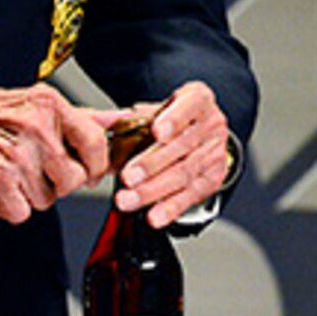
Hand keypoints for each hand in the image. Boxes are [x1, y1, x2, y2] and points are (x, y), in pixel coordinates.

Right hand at [0, 84, 110, 223]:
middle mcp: (35, 128)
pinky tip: (0, 186)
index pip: (97, 144)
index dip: (95, 165)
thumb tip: (120, 121)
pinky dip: (10, 207)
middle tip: (38, 169)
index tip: (87, 169)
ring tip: (14, 172)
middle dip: (59, 182)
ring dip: (32, 194)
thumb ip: (80, 117)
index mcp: (49, 105)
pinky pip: (22, 212)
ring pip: (48, 199)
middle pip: (74, 179)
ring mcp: (17, 155)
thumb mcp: (36, 102)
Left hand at [106, 81, 231, 228]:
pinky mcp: (213, 179)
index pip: (191, 104)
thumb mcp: (160, 107)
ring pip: (184, 173)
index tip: (156, 131)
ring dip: (154, 190)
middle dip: (152, 163)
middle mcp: (211, 125)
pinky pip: (191, 196)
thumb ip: (136, 116)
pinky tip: (154, 216)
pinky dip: (170, 208)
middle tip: (127, 176)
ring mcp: (214, 153)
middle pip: (182, 146)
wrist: (206, 134)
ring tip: (129, 199)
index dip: (174, 119)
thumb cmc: (176, 118)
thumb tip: (101, 125)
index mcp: (198, 99)